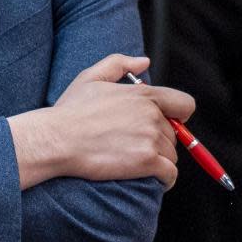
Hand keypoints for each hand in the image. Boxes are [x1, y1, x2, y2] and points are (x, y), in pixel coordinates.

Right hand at [8, 54, 194, 189]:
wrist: (57, 140)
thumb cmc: (71, 111)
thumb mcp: (91, 77)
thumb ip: (120, 63)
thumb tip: (144, 62)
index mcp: (143, 95)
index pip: (184, 104)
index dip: (179, 116)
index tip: (168, 123)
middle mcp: (152, 116)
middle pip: (174, 135)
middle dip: (159, 141)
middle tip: (134, 145)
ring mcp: (150, 139)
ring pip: (171, 155)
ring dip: (159, 160)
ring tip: (135, 161)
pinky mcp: (147, 162)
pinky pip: (170, 174)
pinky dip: (164, 179)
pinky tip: (149, 178)